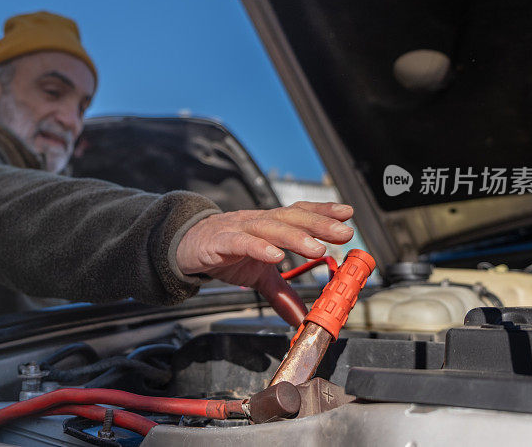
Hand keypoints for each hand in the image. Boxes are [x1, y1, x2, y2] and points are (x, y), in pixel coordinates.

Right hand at [175, 202, 353, 326]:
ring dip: (295, 237)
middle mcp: (257, 222)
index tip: (348, 215)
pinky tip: (275, 255)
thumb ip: (282, 294)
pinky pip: (241, 242)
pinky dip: (258, 247)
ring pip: (269, 228)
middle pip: (290, 218)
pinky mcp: (219, 242)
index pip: (299, 213)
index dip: (323, 212)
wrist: (184, 246)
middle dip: (318, 224)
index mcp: (269, 225)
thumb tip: (301, 319)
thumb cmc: (224, 252)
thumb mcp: (258, 276)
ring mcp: (238, 229)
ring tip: (316, 248)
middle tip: (343, 232)